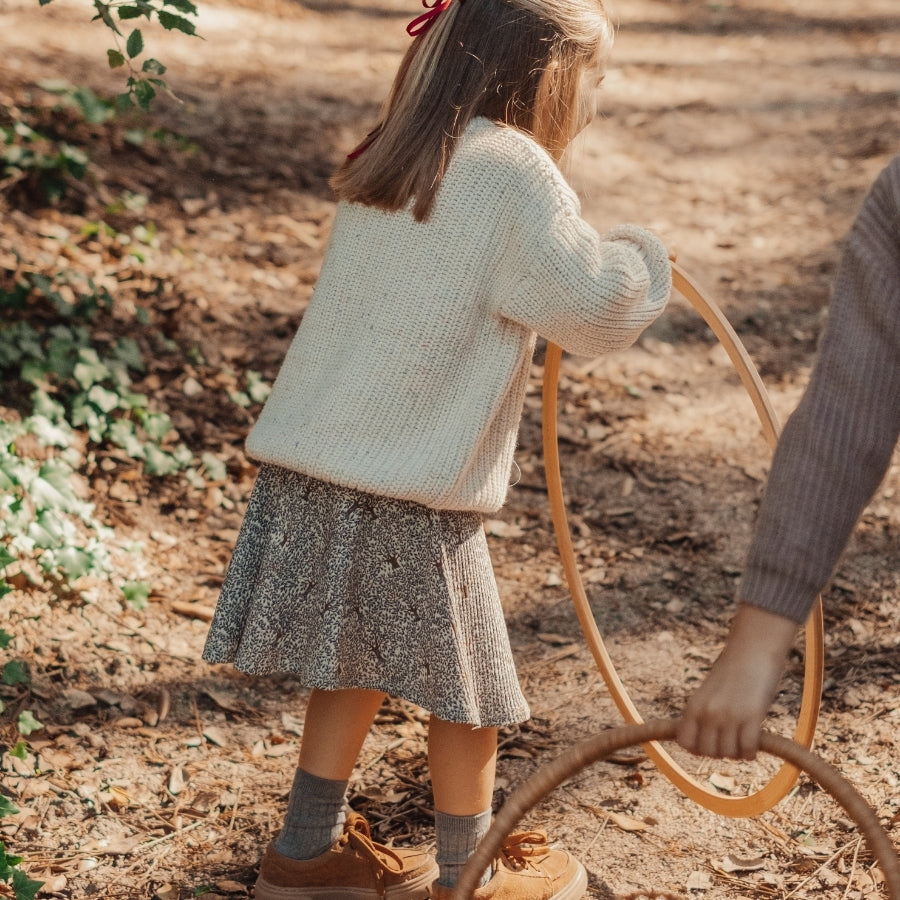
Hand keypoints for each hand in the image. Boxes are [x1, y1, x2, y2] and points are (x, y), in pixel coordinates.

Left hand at [676, 604, 798, 759]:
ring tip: (744, 740)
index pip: (685, 742)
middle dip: (720, 752)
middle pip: (708, 752)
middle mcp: (708, 712)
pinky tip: (754, 744)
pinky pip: (748, 750)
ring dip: (737, 752)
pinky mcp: (752, 716)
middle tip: (732, 742)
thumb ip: (704, 713)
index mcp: (694, 705)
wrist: (753, 649)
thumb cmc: (733, 671)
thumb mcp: (710, 691)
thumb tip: (704, 742)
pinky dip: (751, 752)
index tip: (711, 745)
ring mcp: (729, 715)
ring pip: (728, 754)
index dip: (698, 749)